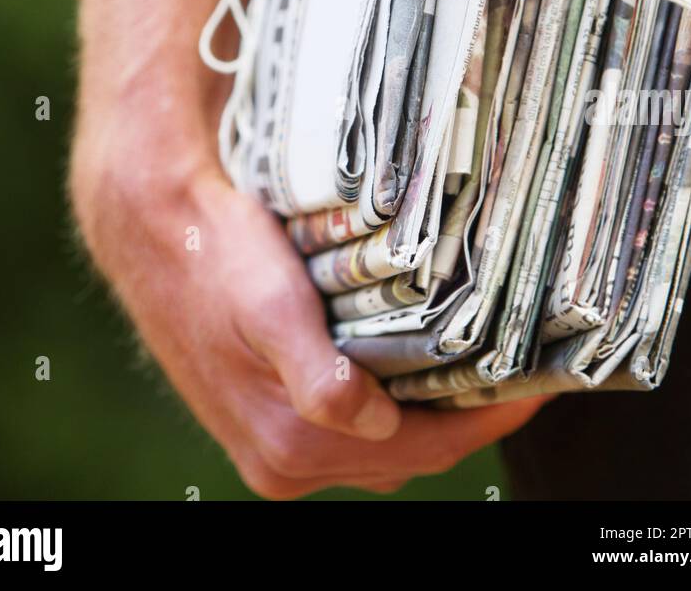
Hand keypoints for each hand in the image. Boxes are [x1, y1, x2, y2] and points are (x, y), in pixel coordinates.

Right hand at [71, 108, 546, 498]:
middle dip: (466, 417)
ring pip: (382, 443)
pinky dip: (390, 402)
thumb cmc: (216, 260)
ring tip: (474, 364)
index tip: (534, 387)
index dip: (487, 420)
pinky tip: (408, 364)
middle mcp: (284, 459)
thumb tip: (377, 425)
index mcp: (292, 443)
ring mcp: (273, 442)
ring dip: (429, 411)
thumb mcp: (270, 308)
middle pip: (409, 453)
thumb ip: (320, 378)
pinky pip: (349, 425)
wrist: (155, 231)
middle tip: (516, 369)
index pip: (426, 450)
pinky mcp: (265, 415)